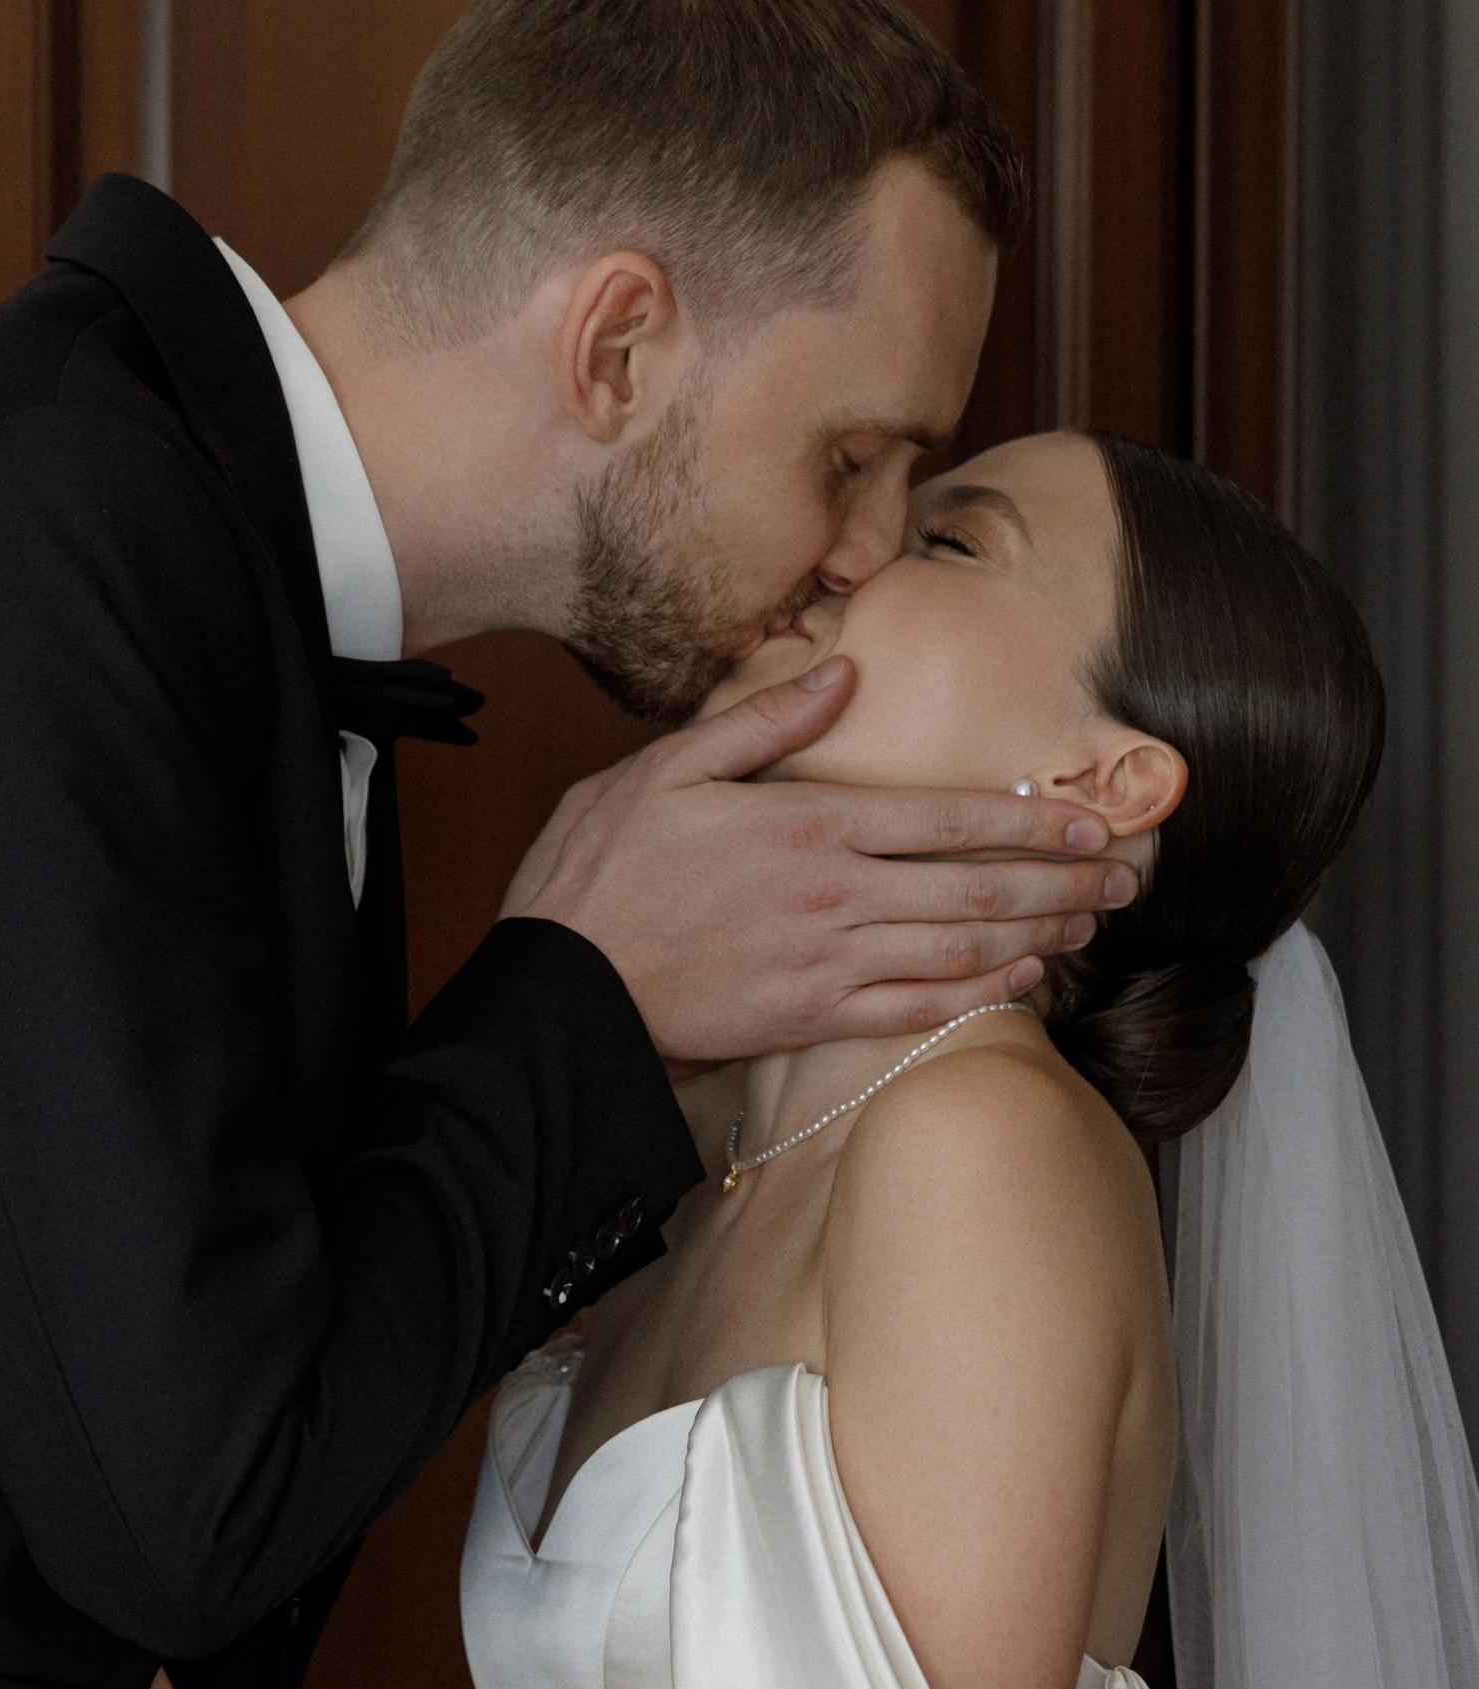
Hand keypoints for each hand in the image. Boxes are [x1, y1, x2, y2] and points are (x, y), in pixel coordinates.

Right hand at [503, 660, 1139, 1061]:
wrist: (564, 992)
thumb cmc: (601, 874)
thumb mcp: (663, 769)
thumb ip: (760, 721)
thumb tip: (840, 671)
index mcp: (807, 825)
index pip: (945, 818)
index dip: (1030, 820)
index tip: (1092, 820)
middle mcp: (835, 896)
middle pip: (975, 885)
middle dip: (1061, 881)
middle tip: (1126, 879)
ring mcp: (828, 963)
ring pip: (960, 946)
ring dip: (1037, 934)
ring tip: (1092, 925)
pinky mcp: (810, 1017)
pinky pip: (917, 1007)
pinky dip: (978, 993)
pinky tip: (1021, 980)